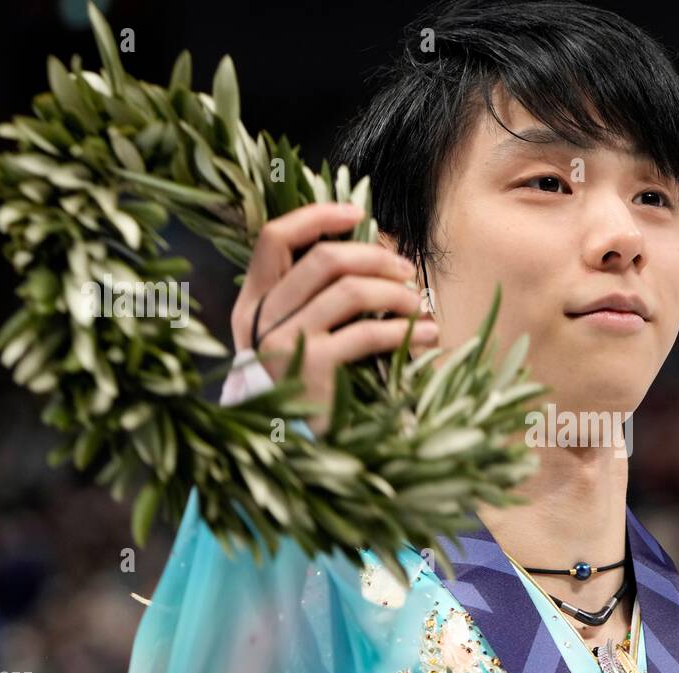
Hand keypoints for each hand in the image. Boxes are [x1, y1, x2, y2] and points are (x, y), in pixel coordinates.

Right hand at [229, 202, 436, 434]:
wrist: (302, 452)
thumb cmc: (311, 388)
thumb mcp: (302, 336)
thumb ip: (318, 296)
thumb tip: (371, 244)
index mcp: (254, 304)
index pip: (274, 237)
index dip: (316, 216)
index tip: (358, 214)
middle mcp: (261, 319)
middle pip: (324, 258)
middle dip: (376, 257)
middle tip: (407, 271)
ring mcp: (283, 342)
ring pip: (351, 289)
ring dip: (396, 293)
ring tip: (418, 306)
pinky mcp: (312, 367)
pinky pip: (368, 331)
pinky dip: (405, 329)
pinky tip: (424, 335)